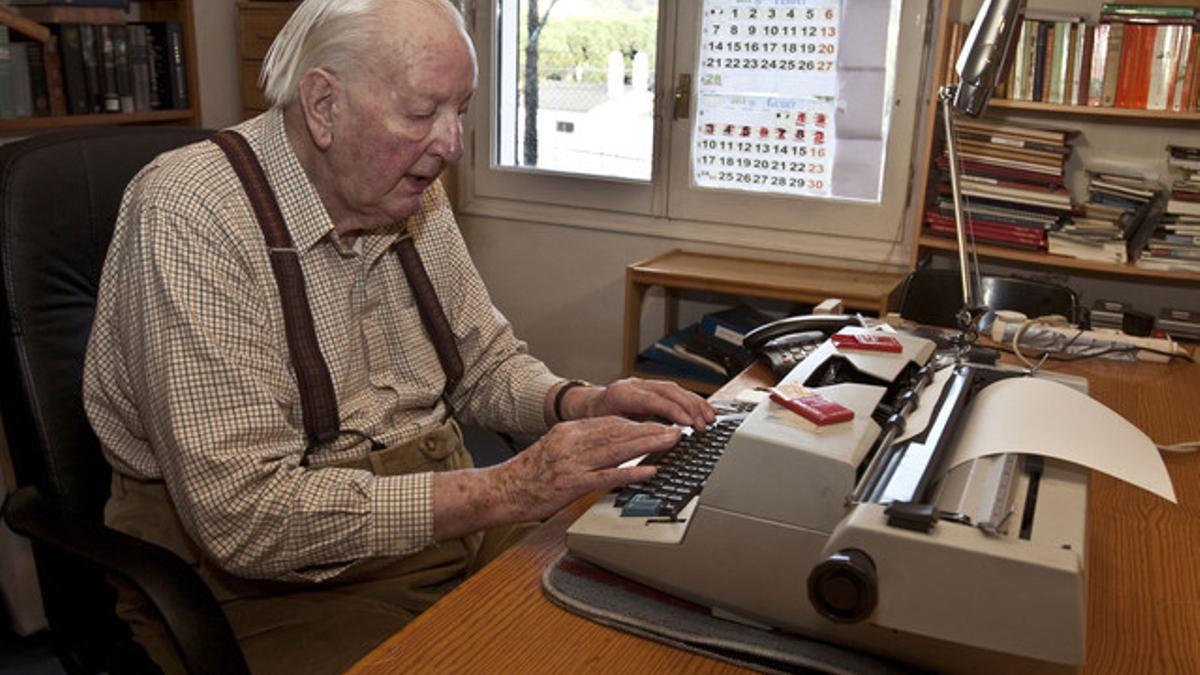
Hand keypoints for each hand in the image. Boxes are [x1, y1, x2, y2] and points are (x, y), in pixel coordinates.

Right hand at [491, 416, 675, 522]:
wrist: (500, 490)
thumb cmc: (527, 475)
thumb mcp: (553, 450)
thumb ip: (580, 446)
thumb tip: (609, 445)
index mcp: (568, 432)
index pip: (610, 423)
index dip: (638, 423)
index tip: (659, 423)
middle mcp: (572, 442)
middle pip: (619, 432)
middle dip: (650, 430)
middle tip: (675, 430)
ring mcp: (572, 463)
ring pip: (617, 449)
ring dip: (648, 445)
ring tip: (671, 443)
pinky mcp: (571, 484)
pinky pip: (607, 476)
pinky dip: (631, 472)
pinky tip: (649, 471)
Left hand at [565, 378, 715, 428]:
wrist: (586, 404)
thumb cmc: (594, 419)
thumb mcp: (607, 428)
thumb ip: (629, 432)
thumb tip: (651, 441)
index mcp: (621, 394)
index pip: (653, 400)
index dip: (673, 411)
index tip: (688, 423)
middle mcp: (634, 385)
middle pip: (668, 391)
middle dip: (689, 407)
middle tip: (703, 424)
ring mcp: (643, 384)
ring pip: (674, 389)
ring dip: (694, 403)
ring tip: (709, 418)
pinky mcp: (651, 387)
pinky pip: (674, 391)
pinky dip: (690, 400)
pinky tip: (702, 410)